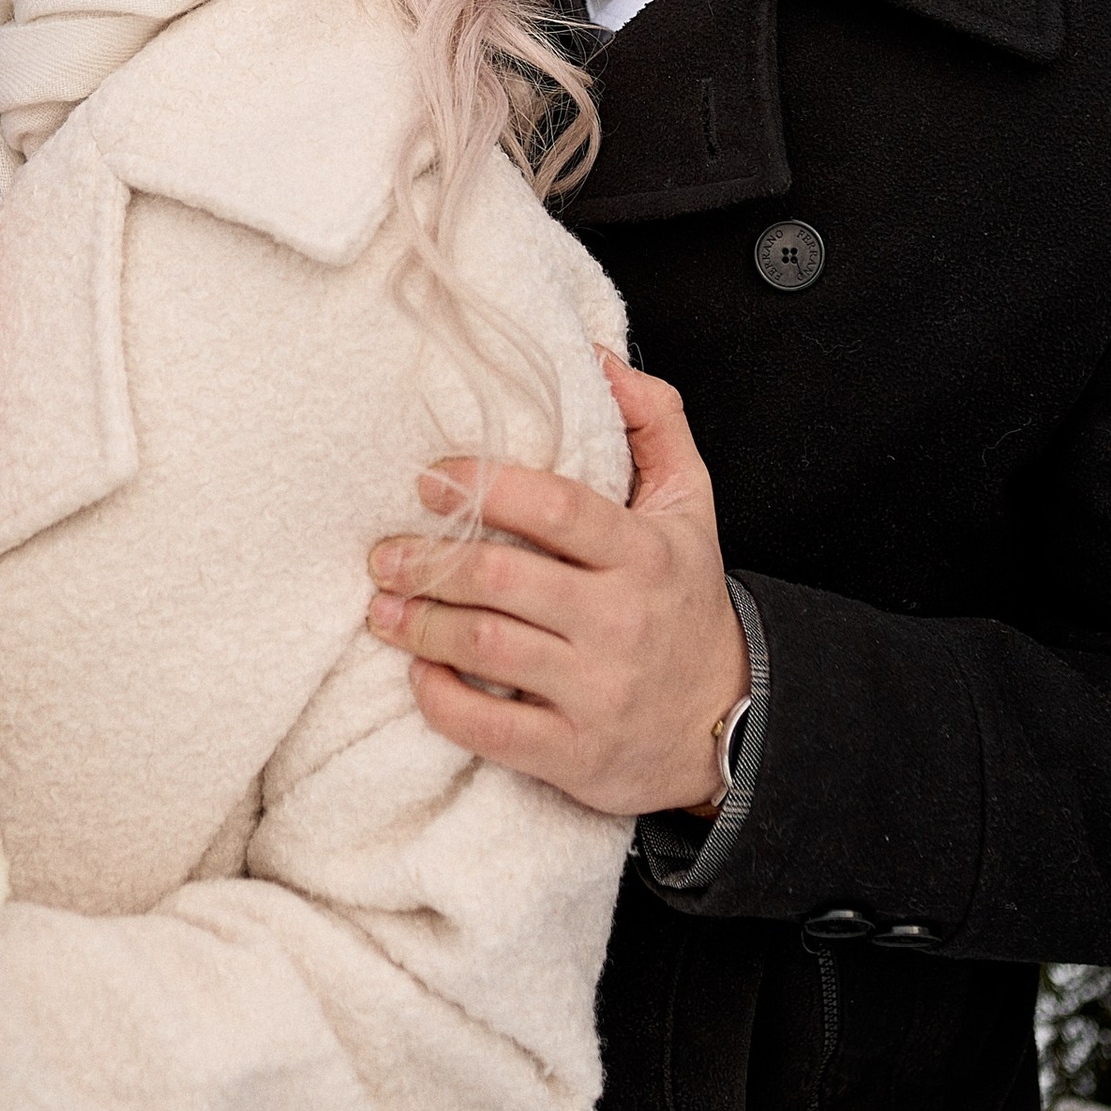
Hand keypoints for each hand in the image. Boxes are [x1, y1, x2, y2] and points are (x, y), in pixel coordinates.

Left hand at [364, 355, 748, 818]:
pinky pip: (490, 728)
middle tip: (382, 553)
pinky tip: (419, 674)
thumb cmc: (687, 601)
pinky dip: (442, 700)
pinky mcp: (576, 753)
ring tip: (382, 606)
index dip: (484, 488)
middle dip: (429, 562)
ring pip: (487, 647)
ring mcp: (598, 690)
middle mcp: (622, 620)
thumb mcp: (692, 505)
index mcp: (644, 554)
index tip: (428, 480)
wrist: (728, 725)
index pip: (557, 509)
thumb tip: (598, 357)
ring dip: (419, 625)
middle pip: (504, 580)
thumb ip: (655, 422)